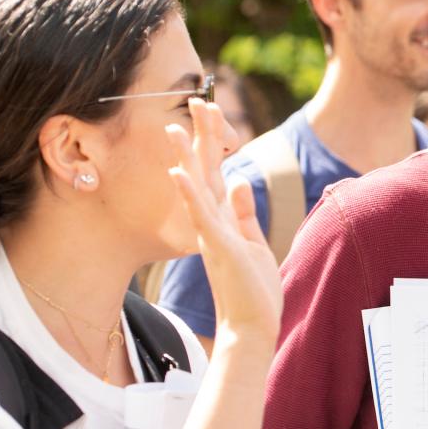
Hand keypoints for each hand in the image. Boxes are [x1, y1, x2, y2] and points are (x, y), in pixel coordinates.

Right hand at [165, 98, 281, 341]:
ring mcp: (212, 234)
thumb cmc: (253, 291)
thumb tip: (241, 180)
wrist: (250, 329)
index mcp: (222, 219)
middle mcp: (212, 223)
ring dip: (186, 158)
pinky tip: (178, 173)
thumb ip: (244, 212)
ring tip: (175, 128)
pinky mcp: (219, 248)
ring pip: (197, 188)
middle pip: (204, 170)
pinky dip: (190, 194)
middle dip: (201, 135)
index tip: (210, 109)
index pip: (216, 171)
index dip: (214, 140)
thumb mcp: (252, 243)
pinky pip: (201, 216)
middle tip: (195, 100)